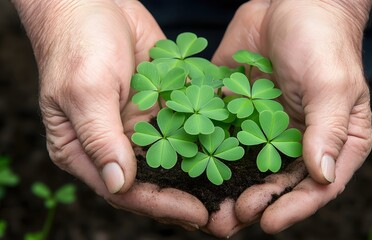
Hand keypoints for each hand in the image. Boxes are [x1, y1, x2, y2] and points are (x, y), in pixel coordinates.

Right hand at [13, 0, 207, 229]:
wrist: (92, 2)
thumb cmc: (76, 43)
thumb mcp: (86, 91)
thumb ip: (102, 139)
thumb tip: (120, 185)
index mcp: (85, 150)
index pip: (126, 191)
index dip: (163, 205)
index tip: (198, 214)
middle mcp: (115, 142)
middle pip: (154, 181)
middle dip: (188, 197)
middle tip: (225, 210)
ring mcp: (140, 124)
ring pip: (174, 157)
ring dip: (202, 171)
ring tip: (235, 186)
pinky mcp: (159, 104)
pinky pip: (184, 125)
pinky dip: (205, 136)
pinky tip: (230, 146)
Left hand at [211, 0, 371, 235]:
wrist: (292, 3)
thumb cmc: (323, 42)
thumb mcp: (332, 85)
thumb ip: (327, 131)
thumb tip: (323, 176)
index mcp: (330, 141)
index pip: (316, 186)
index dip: (292, 208)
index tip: (266, 221)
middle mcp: (297, 140)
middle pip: (275, 183)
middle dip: (251, 203)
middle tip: (224, 221)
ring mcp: (265, 127)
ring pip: (245, 166)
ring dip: (225, 186)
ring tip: (203, 205)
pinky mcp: (239, 109)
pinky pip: (223, 134)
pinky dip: (207, 150)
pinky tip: (188, 165)